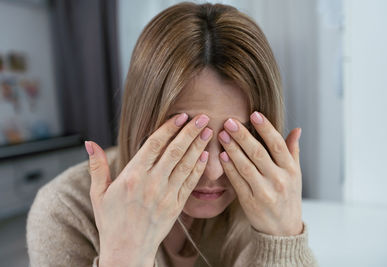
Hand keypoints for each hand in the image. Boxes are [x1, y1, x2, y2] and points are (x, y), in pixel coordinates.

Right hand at [85, 113, 211, 266]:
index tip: (181, 115)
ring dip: (199, 146)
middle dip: (190, 132)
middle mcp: (152, 183)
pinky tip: (205, 156)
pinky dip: (199, 169)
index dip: (170, 127)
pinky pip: (190, 183)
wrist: (126, 250)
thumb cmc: (111, 221)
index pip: (155, 144)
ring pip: (186, 165)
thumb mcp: (98, 193)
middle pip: (175, 151)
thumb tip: (89, 142)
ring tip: (208, 131)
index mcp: (133, 176)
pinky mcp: (176, 207)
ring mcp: (167, 195)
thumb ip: (97, 166)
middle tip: (203, 117)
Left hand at [217, 111, 302, 235]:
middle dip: (242, 136)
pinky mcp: (250, 203)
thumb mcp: (296, 175)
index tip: (254, 114)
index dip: (266, 128)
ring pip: (246, 166)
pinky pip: (238, 182)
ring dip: (232, 149)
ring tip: (222, 134)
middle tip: (229, 121)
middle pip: (258, 153)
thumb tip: (296, 129)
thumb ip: (293, 151)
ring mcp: (264, 192)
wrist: (283, 230)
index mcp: (291, 170)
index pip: (277, 145)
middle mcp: (279, 180)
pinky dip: (229, 168)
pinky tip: (222, 156)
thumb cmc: (289, 197)